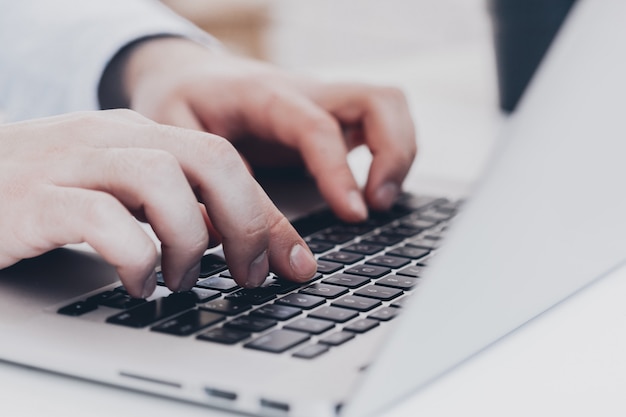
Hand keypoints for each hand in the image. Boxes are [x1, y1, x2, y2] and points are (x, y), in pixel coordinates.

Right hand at [0, 110, 316, 297]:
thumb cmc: (46, 193)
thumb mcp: (120, 190)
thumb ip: (174, 205)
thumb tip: (236, 239)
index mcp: (140, 134)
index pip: (225, 161)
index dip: (267, 213)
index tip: (293, 260)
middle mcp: (112, 138)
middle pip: (210, 159)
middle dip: (246, 221)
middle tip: (249, 272)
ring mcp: (71, 162)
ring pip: (162, 181)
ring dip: (189, 240)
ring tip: (182, 279)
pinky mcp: (33, 199)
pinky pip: (103, 220)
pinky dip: (135, 258)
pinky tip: (136, 283)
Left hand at [113, 37, 416, 221]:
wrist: (188, 74)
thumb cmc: (181, 103)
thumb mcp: (176, 139)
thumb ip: (208, 187)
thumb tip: (237, 248)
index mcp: (265, 95)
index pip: (318, 127)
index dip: (340, 171)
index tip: (353, 214)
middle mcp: (305, 93)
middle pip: (378, 100)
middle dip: (394, 153)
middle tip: (375, 205)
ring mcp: (322, 103)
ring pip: (388, 107)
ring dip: (399, 153)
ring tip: (378, 202)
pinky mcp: (330, 117)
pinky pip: (378, 123)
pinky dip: (389, 154)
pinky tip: (369, 190)